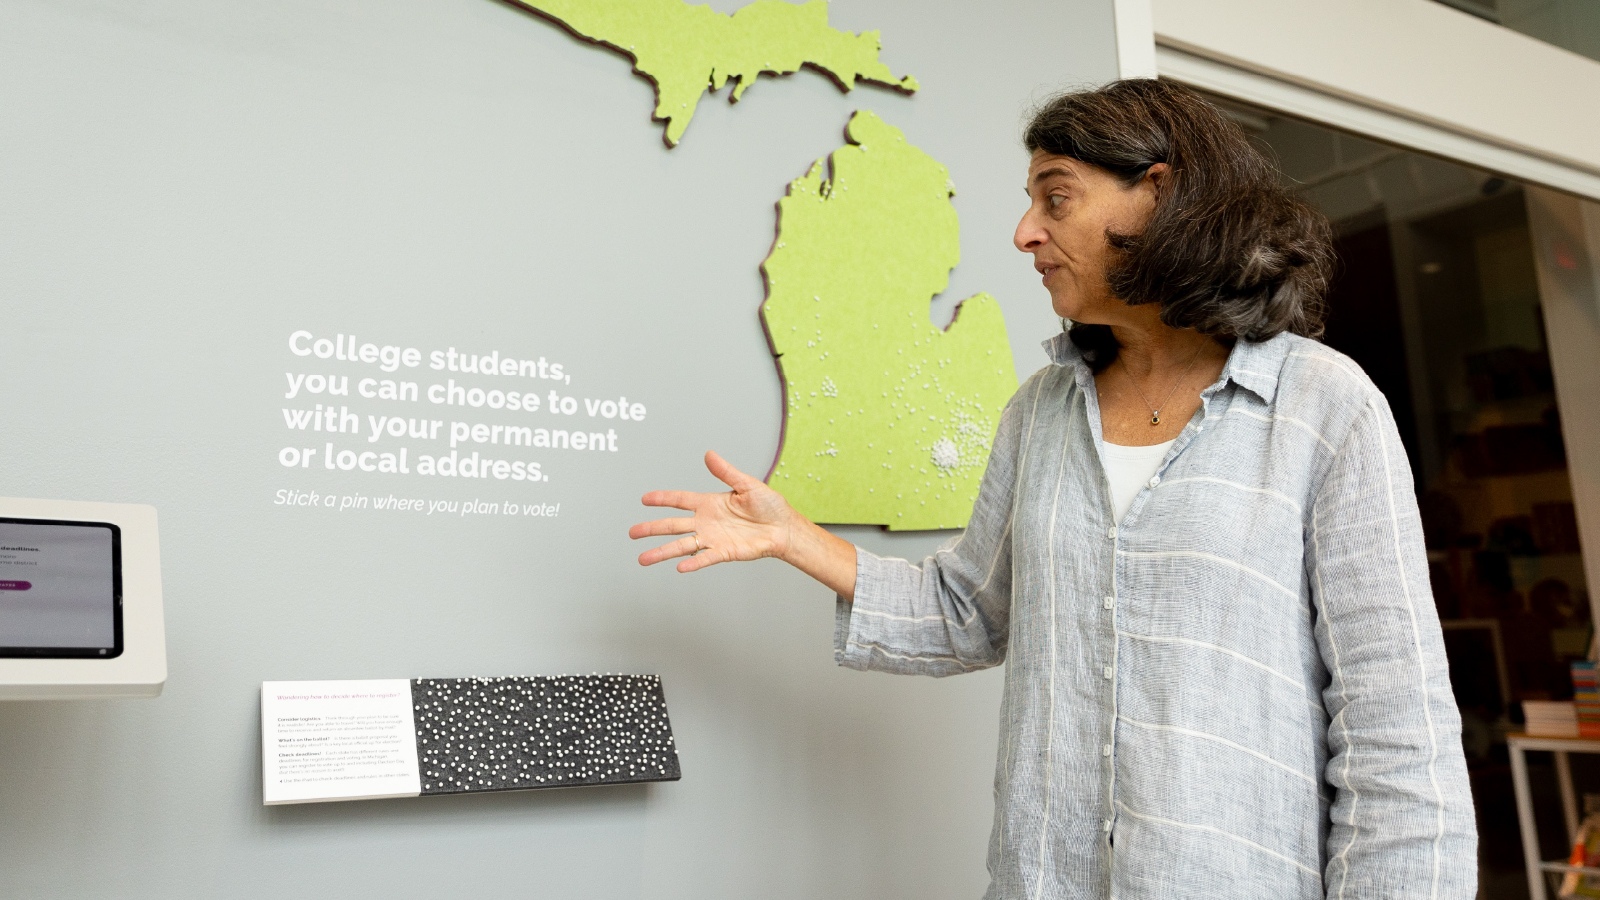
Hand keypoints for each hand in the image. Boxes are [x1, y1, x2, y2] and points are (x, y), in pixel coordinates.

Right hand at [629, 450, 799, 572]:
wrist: (783, 528)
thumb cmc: (768, 505)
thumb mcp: (747, 484)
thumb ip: (726, 472)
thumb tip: (709, 454)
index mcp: (709, 503)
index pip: (680, 500)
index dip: (662, 499)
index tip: (644, 499)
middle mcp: (706, 522)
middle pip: (673, 525)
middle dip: (652, 528)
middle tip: (632, 533)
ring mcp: (713, 538)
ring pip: (682, 545)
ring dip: (663, 552)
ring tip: (643, 559)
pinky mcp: (724, 552)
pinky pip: (705, 558)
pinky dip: (693, 563)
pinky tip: (679, 567)